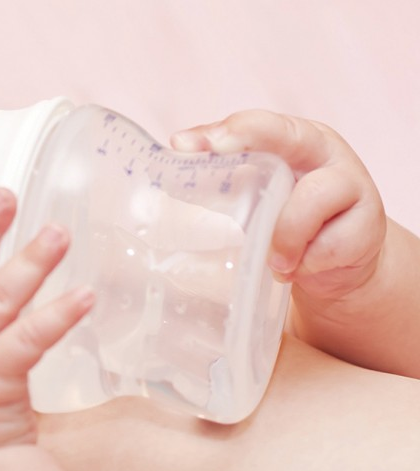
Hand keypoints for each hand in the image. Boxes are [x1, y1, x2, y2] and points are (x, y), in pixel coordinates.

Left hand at [172, 110, 386, 302]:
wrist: (340, 261)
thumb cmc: (289, 217)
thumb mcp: (256, 193)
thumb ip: (222, 174)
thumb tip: (177, 155)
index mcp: (292, 139)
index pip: (257, 125)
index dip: (225, 131)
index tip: (185, 144)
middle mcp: (323, 152)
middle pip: (289, 137)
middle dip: (249, 140)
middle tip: (217, 151)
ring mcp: (351, 184)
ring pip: (307, 203)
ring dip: (283, 237)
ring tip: (276, 261)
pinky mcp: (369, 225)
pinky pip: (326, 248)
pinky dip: (306, 264)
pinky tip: (302, 267)